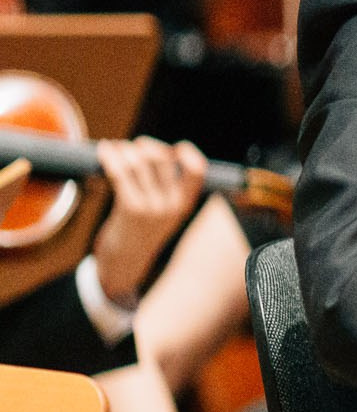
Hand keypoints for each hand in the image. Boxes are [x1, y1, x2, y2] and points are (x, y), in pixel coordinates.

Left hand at [90, 137, 208, 305]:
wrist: (123, 265)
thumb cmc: (139, 235)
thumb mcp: (162, 216)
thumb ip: (165, 192)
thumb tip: (150, 155)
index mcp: (184, 205)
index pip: (197, 171)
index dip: (189, 153)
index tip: (175, 147)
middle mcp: (171, 205)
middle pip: (161, 159)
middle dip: (144, 146)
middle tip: (132, 146)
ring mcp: (152, 207)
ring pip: (138, 163)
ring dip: (123, 149)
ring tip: (114, 148)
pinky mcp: (130, 209)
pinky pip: (120, 174)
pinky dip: (110, 157)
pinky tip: (103, 150)